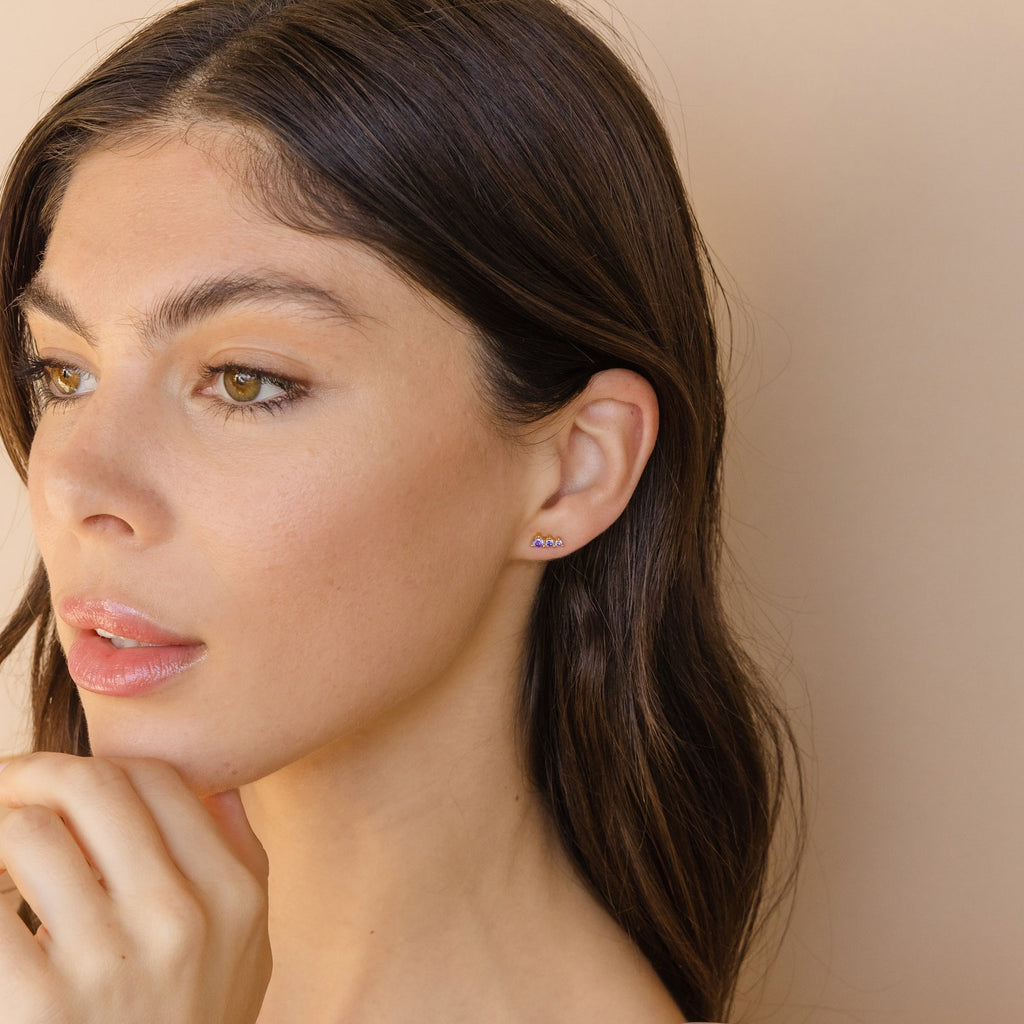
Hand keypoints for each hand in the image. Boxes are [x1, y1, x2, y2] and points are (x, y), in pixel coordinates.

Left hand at [0, 753, 271, 1022]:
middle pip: (92, 786)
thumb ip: (242, 859)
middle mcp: (179, 917)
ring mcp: (107, 962)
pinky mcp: (35, 1006)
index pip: (159, 778)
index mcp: (232, 895)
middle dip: (30, 771)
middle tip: (2, 786)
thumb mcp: (248, 951)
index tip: (65, 783)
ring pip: (25, 834)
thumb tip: (215, 782)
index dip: (102, 763)